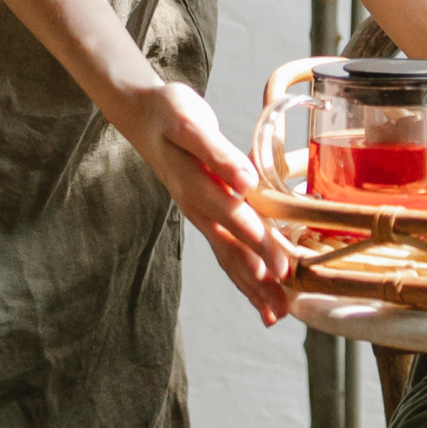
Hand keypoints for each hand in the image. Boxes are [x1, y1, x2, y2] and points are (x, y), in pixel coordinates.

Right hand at [113, 82, 294, 324]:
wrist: (142, 113)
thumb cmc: (169, 113)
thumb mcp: (189, 123)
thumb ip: (217, 154)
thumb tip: (246, 182)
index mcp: (196, 184)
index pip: (234, 219)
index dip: (259, 244)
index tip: (282, 269)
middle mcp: (197, 207)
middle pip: (232, 249)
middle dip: (259, 280)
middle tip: (284, 308)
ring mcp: (199, 214)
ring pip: (227, 256)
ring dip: (251, 286)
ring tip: (275, 314)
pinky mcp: (203, 214)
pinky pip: (224, 249)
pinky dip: (242, 273)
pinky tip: (260, 289)